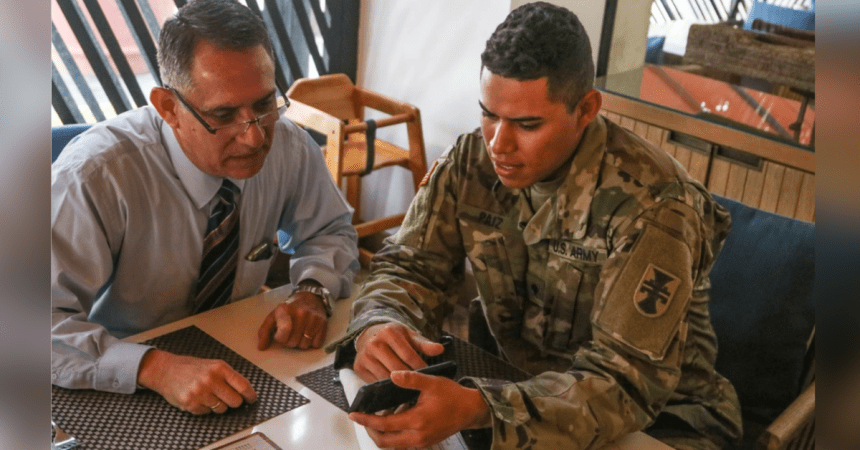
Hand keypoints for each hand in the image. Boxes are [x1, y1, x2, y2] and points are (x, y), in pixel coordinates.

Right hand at [137, 349, 255, 413]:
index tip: (252, 399)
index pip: (243, 385)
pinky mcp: (190, 403)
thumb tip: (245, 391)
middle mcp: (210, 379)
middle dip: (234, 402)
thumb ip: (228, 376)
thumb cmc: (190, 367)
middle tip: (229, 398)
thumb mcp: (213, 365)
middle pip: (235, 401)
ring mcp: (200, 392)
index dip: (250, 395)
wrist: (165, 370)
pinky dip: (205, 408)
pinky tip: (198, 398)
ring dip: (218, 405)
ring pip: (222, 409)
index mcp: (219, 367)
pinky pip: (207, 413)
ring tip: (209, 395)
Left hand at [257, 291, 327, 349]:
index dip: (280, 337)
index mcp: (285, 310)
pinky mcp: (323, 323)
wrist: (310, 298)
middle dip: (289, 341)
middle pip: (292, 342)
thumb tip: (261, 347)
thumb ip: (264, 331)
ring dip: (300, 342)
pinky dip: (312, 342)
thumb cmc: (290, 310)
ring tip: (300, 332)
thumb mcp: (274, 316)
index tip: (279, 334)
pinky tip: (309, 332)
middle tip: (291, 331)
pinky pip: (316, 344)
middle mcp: (301, 313)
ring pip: (304, 345)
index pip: (284, 330)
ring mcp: (313, 318)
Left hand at [349, 370, 489, 447]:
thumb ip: (411, 379)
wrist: (471, 410)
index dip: (366, 419)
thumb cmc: (452, 395)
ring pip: (392, 445)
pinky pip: (402, 444)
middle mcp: (417, 436)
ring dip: (380, 434)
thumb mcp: (432, 382)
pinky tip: (390, 422)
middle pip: (384, 441)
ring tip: (373, 419)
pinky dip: (392, 436)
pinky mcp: (424, 443)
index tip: (353, 414)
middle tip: (361, 418)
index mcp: (417, 420)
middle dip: (369, 430)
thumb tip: (392, 375)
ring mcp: (421, 442)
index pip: (384, 424)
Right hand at [353, 323, 444, 381]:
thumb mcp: (410, 337)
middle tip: (420, 385)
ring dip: (397, 385)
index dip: (419, 366)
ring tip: (409, 390)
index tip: (428, 375)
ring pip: (385, 377)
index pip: (407, 354)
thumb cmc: (395, 338)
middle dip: (409, 377)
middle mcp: (374, 343)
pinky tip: (395, 390)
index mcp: (389, 332)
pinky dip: (385, 388)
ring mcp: (364, 356)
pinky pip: (374, 382)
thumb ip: (425, 344)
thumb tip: (440, 349)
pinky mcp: (358, 367)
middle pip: (396, 367)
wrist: (370, 335)